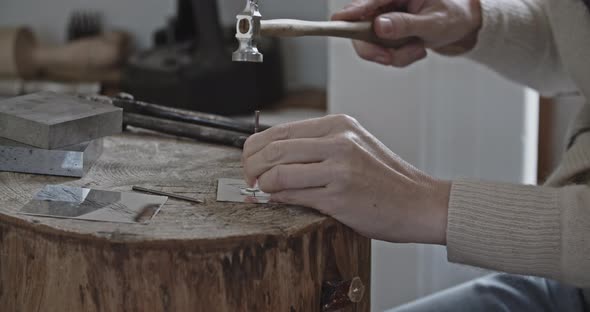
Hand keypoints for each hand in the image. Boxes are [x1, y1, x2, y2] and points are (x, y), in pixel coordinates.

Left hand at [242, 115, 450, 243]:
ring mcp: (339, 168)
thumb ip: (316, 147)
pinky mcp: (339, 196)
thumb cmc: (385, 179)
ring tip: (261, 192)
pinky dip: (277, 200)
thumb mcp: (353, 147)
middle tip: (249, 180)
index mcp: (338, 125)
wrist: (419, 202)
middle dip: (251, 168)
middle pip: (273, 149)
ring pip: (277, 172)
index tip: (250, 163)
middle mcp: (338, 141)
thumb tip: (271, 157)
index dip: (255, 149)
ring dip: (261, 186)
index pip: (279, 131)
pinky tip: (277, 201)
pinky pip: (292, 195)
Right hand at [332, 0, 481, 66]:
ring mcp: (385, 20)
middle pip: (360, 28)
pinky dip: (399, 57)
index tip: (336, 23)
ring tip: (418, 49)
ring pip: (371, 44)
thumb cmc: (454, 15)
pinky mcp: (388, 34)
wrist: (465, 26)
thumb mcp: (434, 22)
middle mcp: (386, 5)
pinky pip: (383, 52)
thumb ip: (406, 24)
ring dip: (393, 55)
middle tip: (388, 58)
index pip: (368, 3)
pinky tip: (417, 49)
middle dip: (374, 49)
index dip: (350, 14)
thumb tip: (379, 27)